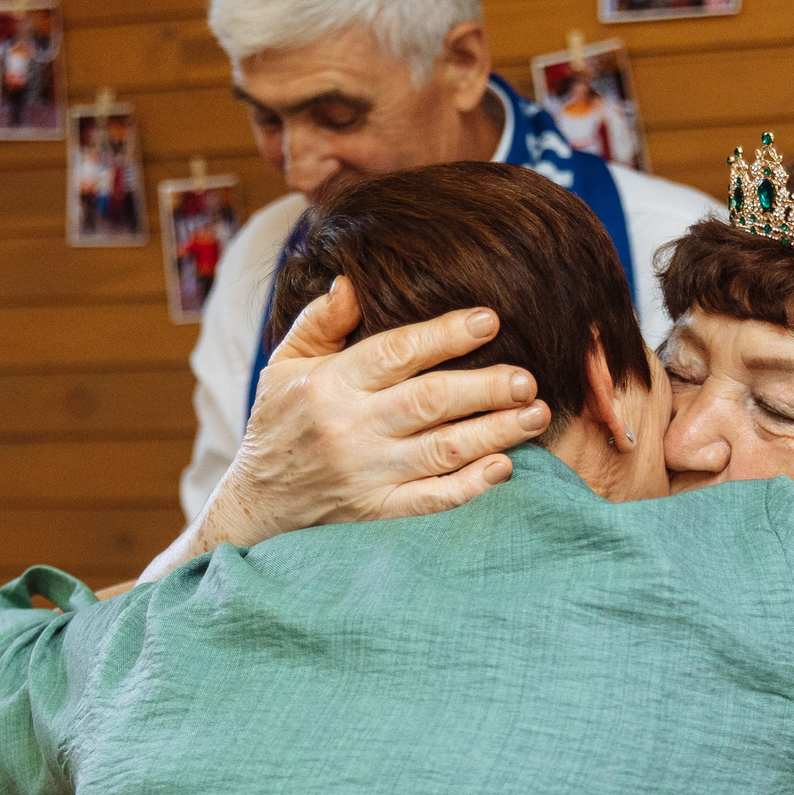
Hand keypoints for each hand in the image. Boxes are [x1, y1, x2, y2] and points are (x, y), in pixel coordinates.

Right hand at [193, 279, 550, 551]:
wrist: (258, 505)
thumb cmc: (279, 424)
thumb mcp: (284, 366)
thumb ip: (319, 322)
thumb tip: (351, 281)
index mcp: (330, 384)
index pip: (396, 353)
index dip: (445, 335)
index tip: (489, 321)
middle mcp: (350, 429)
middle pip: (429, 402)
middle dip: (485, 387)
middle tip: (528, 377)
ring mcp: (366, 475)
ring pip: (442, 450)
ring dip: (494, 432)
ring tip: (536, 415)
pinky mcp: (378, 513)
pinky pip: (432, 500)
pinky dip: (470, 485)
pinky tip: (504, 467)